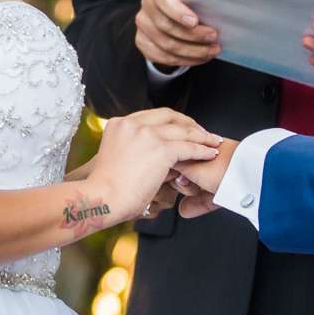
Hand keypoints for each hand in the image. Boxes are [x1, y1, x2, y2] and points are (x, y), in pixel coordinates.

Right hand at [89, 107, 224, 224]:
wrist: (100, 198)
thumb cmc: (105, 189)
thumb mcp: (114, 159)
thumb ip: (130, 150)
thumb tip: (150, 159)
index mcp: (118, 124)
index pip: (151, 116)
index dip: (170, 121)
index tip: (181, 127)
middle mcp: (132, 124)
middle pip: (168, 116)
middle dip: (188, 123)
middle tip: (201, 132)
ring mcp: (146, 134)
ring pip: (182, 130)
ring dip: (201, 136)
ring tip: (213, 142)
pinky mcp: (160, 149)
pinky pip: (189, 147)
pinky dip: (202, 150)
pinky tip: (210, 154)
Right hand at [134, 0, 218, 69]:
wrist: (173, 7)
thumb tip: (225, 4)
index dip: (178, 12)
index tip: (195, 21)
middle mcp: (147, 5)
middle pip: (167, 26)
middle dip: (193, 35)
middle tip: (213, 37)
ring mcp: (143, 25)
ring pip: (166, 45)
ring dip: (193, 51)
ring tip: (212, 50)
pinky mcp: (143, 42)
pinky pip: (163, 57)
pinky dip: (185, 60)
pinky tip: (200, 57)